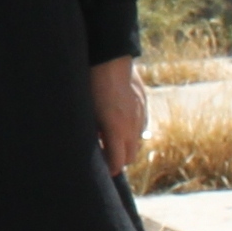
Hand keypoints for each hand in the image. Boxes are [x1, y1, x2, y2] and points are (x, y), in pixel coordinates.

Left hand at [90, 56, 147, 177]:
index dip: (109, 169)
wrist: (109, 58)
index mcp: (116, 129)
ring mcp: (140, 114)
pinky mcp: (143, 103)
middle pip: (130, 156)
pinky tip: (118, 120)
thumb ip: (93, 134)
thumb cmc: (90, 85)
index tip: (101, 172)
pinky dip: (131, 129)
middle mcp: (132, 124)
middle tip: (103, 156)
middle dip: (118, 160)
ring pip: (136, 140)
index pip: (118, 162)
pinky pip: (140, 124)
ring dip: (125, 144)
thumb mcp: (87, 113)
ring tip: (109, 136)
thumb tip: (93, 147)